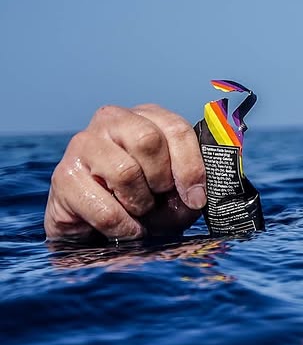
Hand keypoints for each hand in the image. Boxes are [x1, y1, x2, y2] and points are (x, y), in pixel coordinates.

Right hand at [45, 105, 205, 240]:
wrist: (96, 222)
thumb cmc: (143, 197)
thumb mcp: (174, 189)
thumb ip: (189, 186)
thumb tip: (197, 195)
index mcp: (146, 117)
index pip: (176, 128)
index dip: (191, 166)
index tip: (196, 197)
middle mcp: (112, 120)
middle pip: (147, 140)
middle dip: (161, 179)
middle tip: (160, 198)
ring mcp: (83, 144)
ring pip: (125, 172)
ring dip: (141, 204)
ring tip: (140, 211)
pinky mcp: (63, 176)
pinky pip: (104, 208)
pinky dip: (124, 226)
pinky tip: (126, 228)